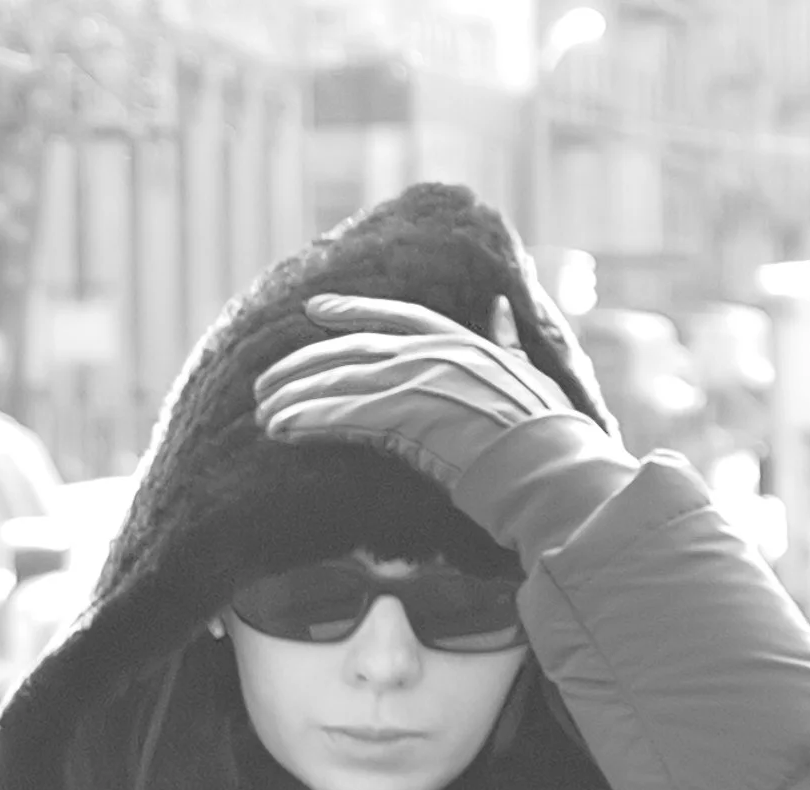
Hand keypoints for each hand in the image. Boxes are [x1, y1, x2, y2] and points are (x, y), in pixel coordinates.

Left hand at [252, 294, 582, 491]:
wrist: (548, 464)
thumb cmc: (545, 429)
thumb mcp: (528, 370)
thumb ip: (506, 339)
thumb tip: (500, 306)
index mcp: (459, 340)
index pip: (393, 315)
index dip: (350, 311)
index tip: (313, 309)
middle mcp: (430, 354)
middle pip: (349, 351)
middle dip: (301, 366)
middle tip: (265, 382)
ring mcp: (415, 383)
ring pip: (337, 383)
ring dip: (293, 398)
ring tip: (261, 413)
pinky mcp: (402, 418)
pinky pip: (341, 416)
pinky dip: (306, 421)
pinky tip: (279, 430)